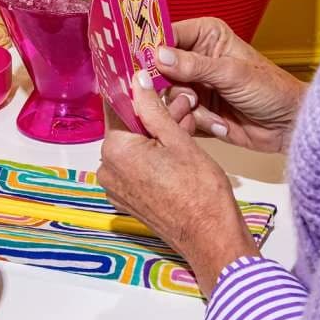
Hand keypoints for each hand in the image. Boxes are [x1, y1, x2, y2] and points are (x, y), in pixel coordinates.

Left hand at [97, 71, 257, 296]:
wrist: (212, 240)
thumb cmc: (200, 192)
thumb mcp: (178, 140)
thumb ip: (152, 108)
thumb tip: (137, 80)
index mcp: (115, 150)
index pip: (119, 108)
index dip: (141, 95)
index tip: (157, 88)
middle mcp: (107, 169)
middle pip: (129, 129)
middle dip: (156, 115)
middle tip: (184, 106)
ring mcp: (116, 188)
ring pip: (135, 148)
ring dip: (158, 135)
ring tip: (186, 125)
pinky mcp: (128, 200)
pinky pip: (137, 168)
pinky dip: (154, 157)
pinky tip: (179, 149)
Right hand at [160, 18, 307, 152]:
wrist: (290, 126)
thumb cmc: (272, 90)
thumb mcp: (232, 73)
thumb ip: (194, 65)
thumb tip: (159, 55)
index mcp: (204, 35)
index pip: (166, 35)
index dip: (152, 49)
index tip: (142, 64)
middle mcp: (195, 57)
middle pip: (160, 69)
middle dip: (174, 88)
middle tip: (191, 98)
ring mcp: (195, 84)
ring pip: (168, 95)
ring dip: (189, 109)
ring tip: (214, 115)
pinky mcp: (197, 109)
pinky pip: (179, 115)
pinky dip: (196, 122)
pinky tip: (220, 124)